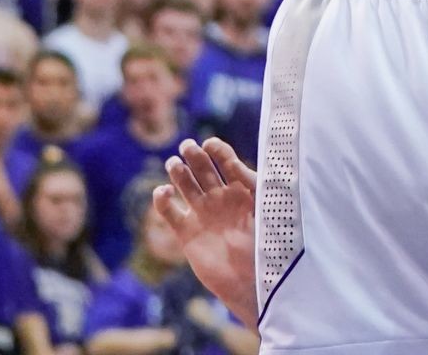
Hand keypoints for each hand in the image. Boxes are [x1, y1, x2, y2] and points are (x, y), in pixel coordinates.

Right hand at [154, 138, 258, 330]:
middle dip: (193, 154)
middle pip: (202, 167)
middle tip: (187, 146)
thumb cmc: (265, 243)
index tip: (210, 144)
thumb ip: (255, 183)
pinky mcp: (186, 232)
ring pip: (185, 184)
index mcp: (240, 188)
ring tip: (174, 163)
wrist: (252, 281)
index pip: (226, 160)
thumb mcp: (265, 207)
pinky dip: (162, 200)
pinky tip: (163, 191)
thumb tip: (240, 161)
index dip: (217, 150)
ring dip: (178, 171)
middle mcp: (219, 197)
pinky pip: (169, 212)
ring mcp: (202, 213)